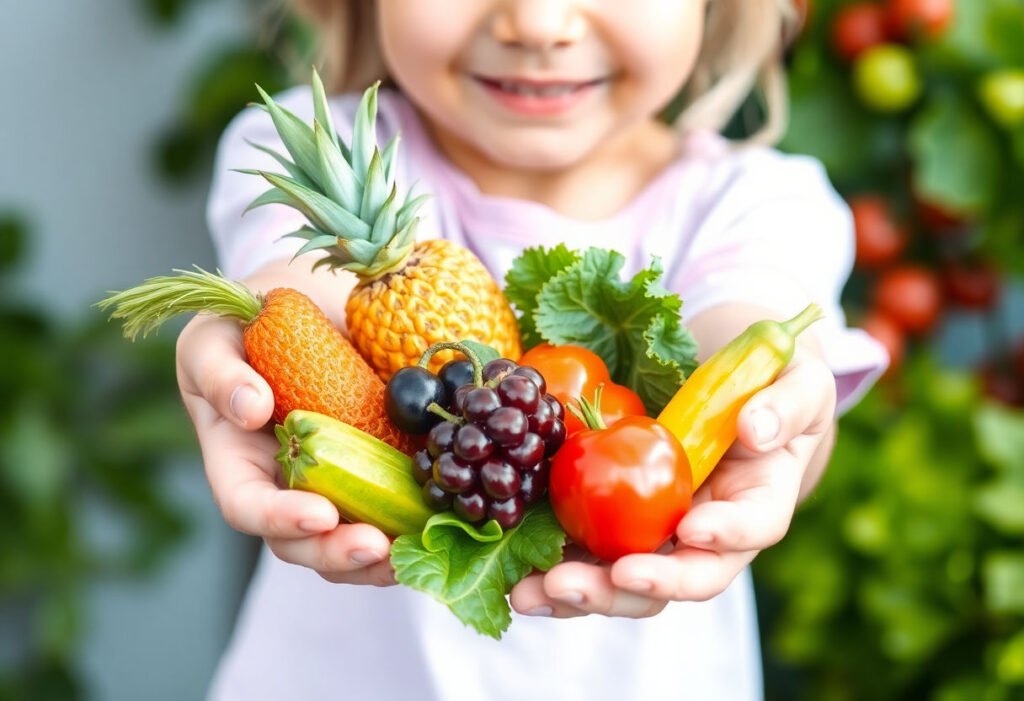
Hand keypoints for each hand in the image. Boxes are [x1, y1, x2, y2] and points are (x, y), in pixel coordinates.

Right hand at [175, 311, 395, 585]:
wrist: (306, 303)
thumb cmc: (244, 322)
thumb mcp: (215, 337)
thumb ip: (220, 371)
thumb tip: (250, 410)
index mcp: (238, 462)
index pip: (247, 507)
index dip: (279, 519)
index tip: (319, 514)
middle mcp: (285, 485)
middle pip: (301, 542)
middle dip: (338, 553)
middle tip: (377, 547)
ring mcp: (334, 482)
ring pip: (350, 539)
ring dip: (381, 558)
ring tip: (414, 553)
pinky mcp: (378, 468)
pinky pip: (394, 507)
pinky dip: (416, 523)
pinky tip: (446, 522)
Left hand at [509, 349, 836, 617]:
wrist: (733, 396)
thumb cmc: (773, 388)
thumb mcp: (798, 382)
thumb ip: (787, 403)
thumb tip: (755, 429)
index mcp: (760, 502)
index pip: (750, 529)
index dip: (724, 535)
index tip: (691, 528)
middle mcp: (710, 536)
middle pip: (680, 578)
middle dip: (633, 587)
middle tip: (589, 582)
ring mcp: (662, 537)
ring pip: (627, 583)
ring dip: (580, 594)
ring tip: (532, 593)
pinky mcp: (620, 527)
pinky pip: (590, 558)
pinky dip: (553, 572)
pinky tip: (518, 580)